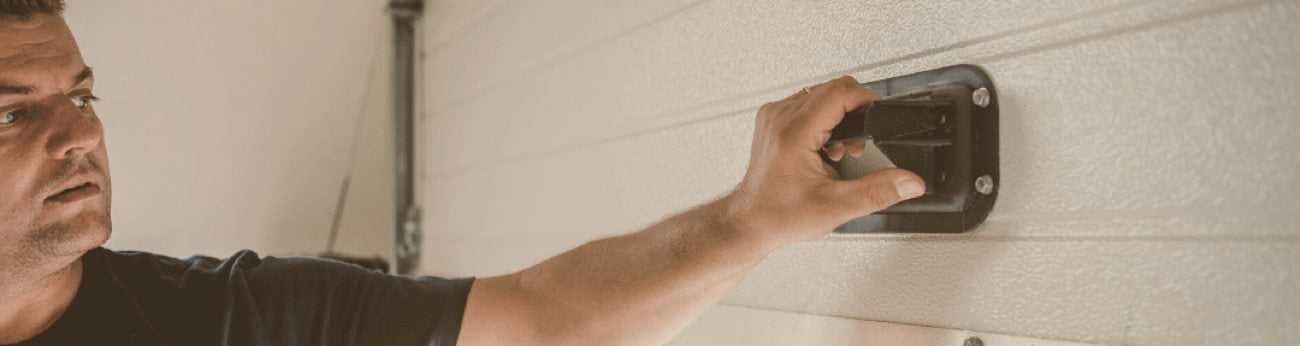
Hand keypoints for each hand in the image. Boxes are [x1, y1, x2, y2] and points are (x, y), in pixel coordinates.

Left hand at [724, 76, 925, 249]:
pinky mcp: (772, 120)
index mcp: (794, 132)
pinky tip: (823, 147)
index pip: (839, 92)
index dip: (866, 100)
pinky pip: (806, 104)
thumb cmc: (778, 215)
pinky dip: (823, 120)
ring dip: (839, 117)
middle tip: (855, 146)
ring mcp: (773, 116)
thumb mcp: (835, 207)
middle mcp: (780, 117)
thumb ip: (878, 192)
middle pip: (832, 89)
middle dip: (855, 112)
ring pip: (820, 94)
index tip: (878, 114)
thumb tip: (908, 182)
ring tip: (838, 151)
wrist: (749, 222)